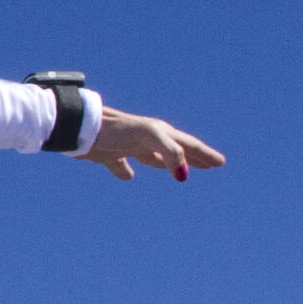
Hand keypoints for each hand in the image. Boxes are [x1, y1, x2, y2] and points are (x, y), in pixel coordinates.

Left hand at [74, 100, 222, 180]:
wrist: (82, 128)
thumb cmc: (117, 129)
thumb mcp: (150, 136)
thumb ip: (170, 152)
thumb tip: (183, 175)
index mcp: (159, 133)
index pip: (188, 146)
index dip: (204, 155)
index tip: (220, 162)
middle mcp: (147, 138)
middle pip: (176, 150)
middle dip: (195, 158)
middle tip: (213, 164)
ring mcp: (129, 145)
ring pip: (154, 158)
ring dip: (167, 164)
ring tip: (179, 173)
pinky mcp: (109, 154)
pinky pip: (121, 165)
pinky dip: (125, 171)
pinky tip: (127, 175)